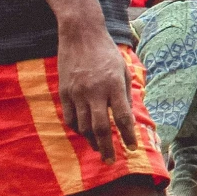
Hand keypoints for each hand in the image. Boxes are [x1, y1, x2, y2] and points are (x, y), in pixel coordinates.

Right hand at [55, 23, 136, 158]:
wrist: (80, 34)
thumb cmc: (106, 52)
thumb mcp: (122, 70)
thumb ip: (124, 95)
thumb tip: (126, 120)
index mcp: (114, 85)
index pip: (122, 117)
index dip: (128, 136)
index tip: (131, 148)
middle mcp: (95, 91)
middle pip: (101, 128)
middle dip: (107, 148)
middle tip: (111, 161)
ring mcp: (77, 92)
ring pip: (83, 126)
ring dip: (92, 141)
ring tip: (99, 149)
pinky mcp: (64, 92)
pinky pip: (70, 118)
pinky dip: (77, 129)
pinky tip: (84, 133)